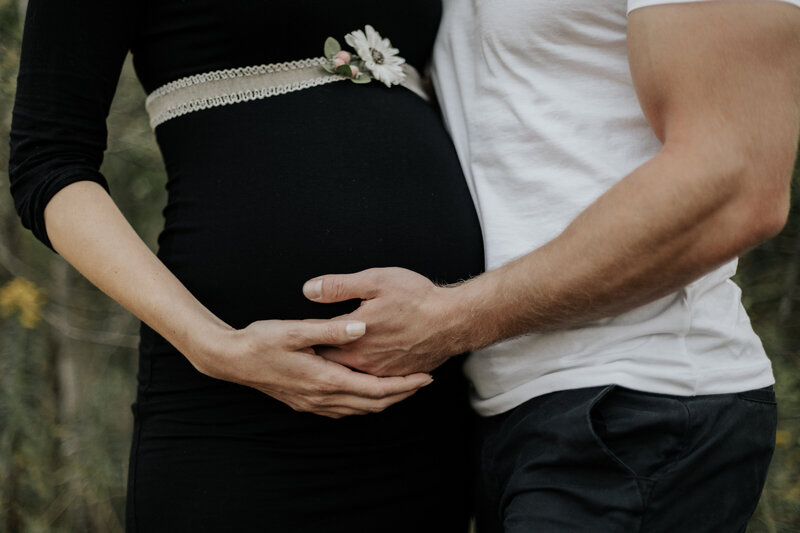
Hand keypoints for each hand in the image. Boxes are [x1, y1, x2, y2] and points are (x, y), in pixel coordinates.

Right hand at [192, 318, 431, 418]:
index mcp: (324, 378)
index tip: (424, 377)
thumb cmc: (261, 340)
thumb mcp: (295, 329)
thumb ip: (331, 330)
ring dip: (384, 401)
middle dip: (401, 395)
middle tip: (423, 382)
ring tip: (404, 388)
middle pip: (372, 404)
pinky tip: (369, 394)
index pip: (374, 389)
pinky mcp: (305, 403)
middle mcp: (321, 397)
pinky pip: (343, 410)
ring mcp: (312, 403)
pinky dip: (364, 404)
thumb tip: (362, 327)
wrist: (230, 360)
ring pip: (359, 410)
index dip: (403, 385)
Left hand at [302, 267, 461, 376]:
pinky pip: (370, 382)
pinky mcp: (396, 377)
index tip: (295, 332)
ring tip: (323, 366)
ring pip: (349, 376)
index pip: (317, 341)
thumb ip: (339, 286)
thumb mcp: (375, 281)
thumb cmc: (417, 297)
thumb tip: (309, 290)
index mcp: (353, 338)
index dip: (305, 335)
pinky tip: (355, 373)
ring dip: (337, 370)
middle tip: (304, 351)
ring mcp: (380, 373)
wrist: (454, 320)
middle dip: (317, 356)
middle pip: (329, 364)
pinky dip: (359, 378)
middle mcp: (364, 361)